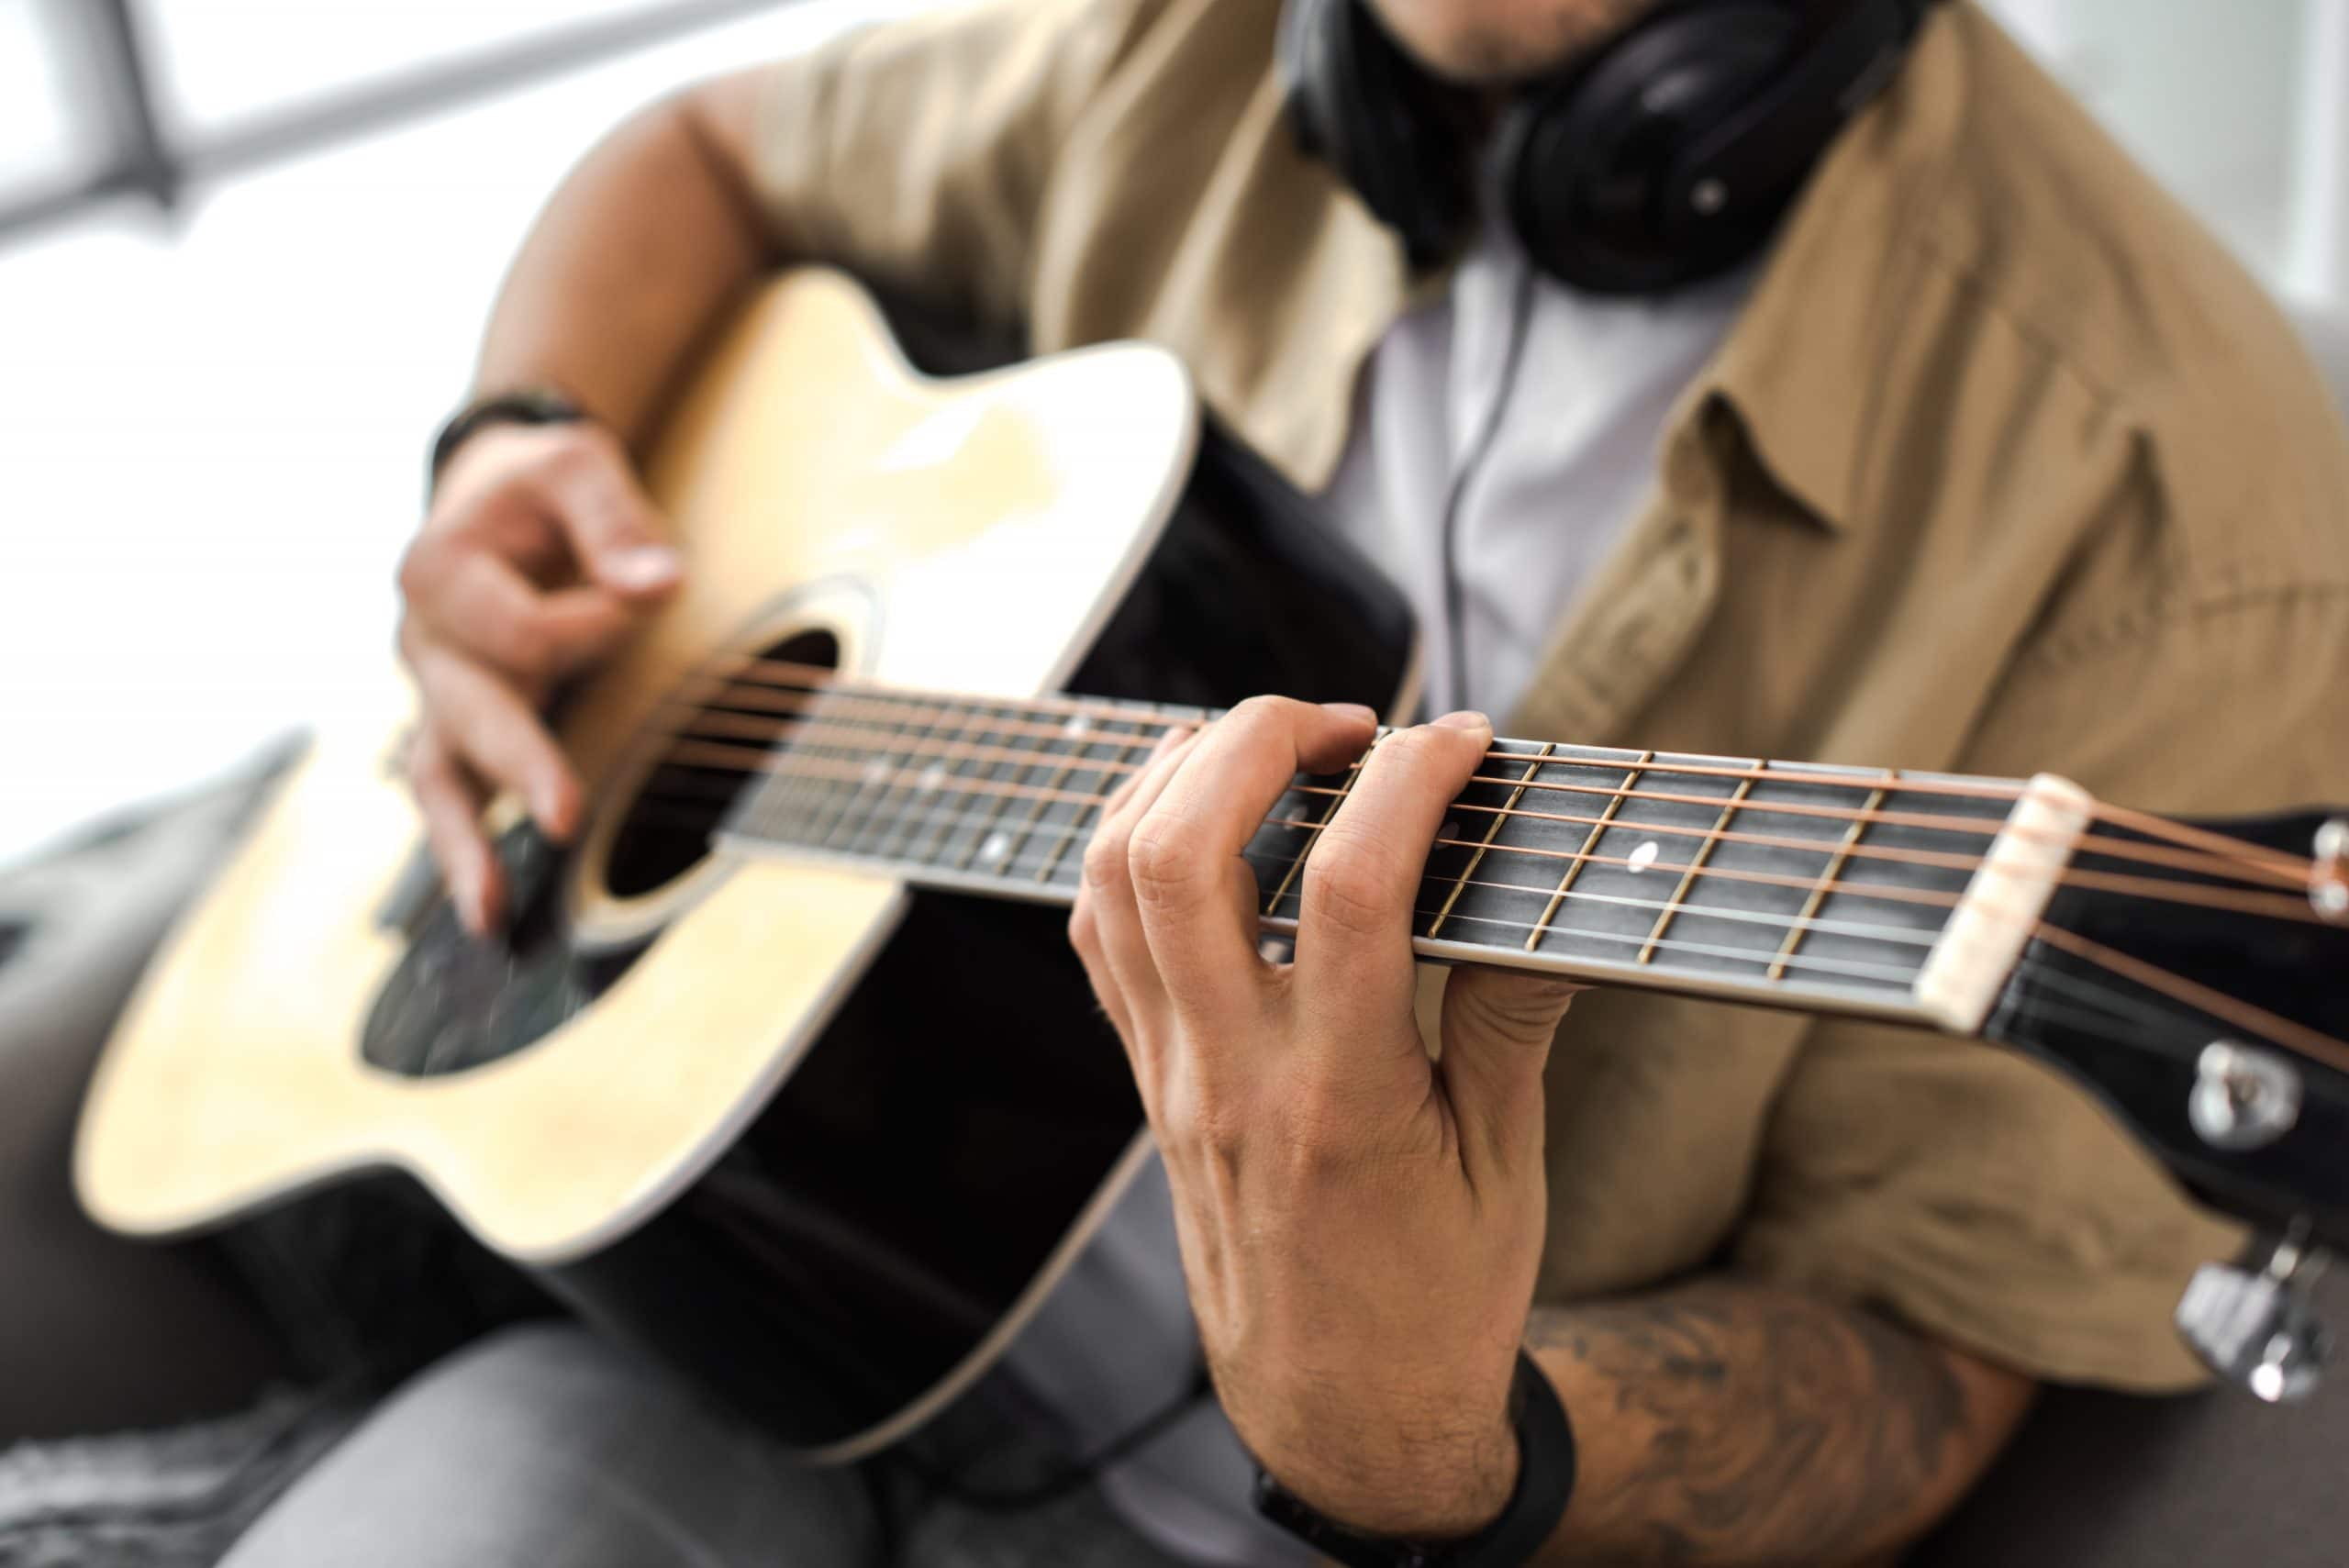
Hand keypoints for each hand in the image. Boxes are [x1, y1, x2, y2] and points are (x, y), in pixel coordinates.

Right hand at [396, 420, 680, 932]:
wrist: (493, 493)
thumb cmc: (540, 486)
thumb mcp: (577, 466)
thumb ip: (614, 521)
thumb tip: (659, 586)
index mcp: (439, 571)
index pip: (525, 632)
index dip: (598, 622)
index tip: (650, 590)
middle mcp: (424, 641)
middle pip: (472, 712)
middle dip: (522, 763)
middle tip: (567, 815)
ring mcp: (435, 692)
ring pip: (440, 775)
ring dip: (465, 844)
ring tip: (491, 913)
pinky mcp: (457, 725)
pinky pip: (450, 793)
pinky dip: (465, 847)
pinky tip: (489, 906)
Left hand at [1069, 697, 1580, 1538]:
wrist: (1341, 1411)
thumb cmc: (1437, 1299)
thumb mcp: (1508, 1164)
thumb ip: (1511, 1016)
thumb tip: (1541, 890)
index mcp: (1341, 1102)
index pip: (1352, 892)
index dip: (1410, 781)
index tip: (1466, 742)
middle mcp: (1230, 1077)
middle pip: (1177, 855)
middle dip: (1255, 740)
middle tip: (1347, 725)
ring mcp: (1169, 1076)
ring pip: (1110, 882)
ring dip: (1178, 776)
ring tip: (1272, 748)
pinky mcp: (1146, 1080)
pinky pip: (1098, 936)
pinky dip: (1132, 844)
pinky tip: (1204, 817)